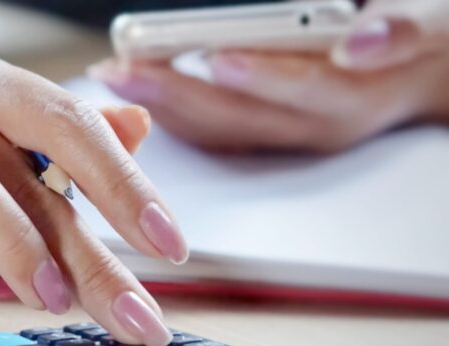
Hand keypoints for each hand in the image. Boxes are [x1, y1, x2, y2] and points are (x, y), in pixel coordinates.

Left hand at [88, 0, 448, 152]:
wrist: (427, 74)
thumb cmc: (422, 39)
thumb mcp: (433, 24)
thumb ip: (405, 29)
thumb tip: (358, 44)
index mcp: (356, 97)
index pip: (306, 90)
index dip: (262, 76)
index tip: (218, 57)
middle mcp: (315, 127)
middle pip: (240, 116)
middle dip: (178, 92)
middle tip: (129, 69)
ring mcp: (287, 135)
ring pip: (217, 128)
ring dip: (161, 104)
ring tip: (115, 74)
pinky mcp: (267, 131)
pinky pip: (212, 129)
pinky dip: (172, 108)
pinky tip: (137, 85)